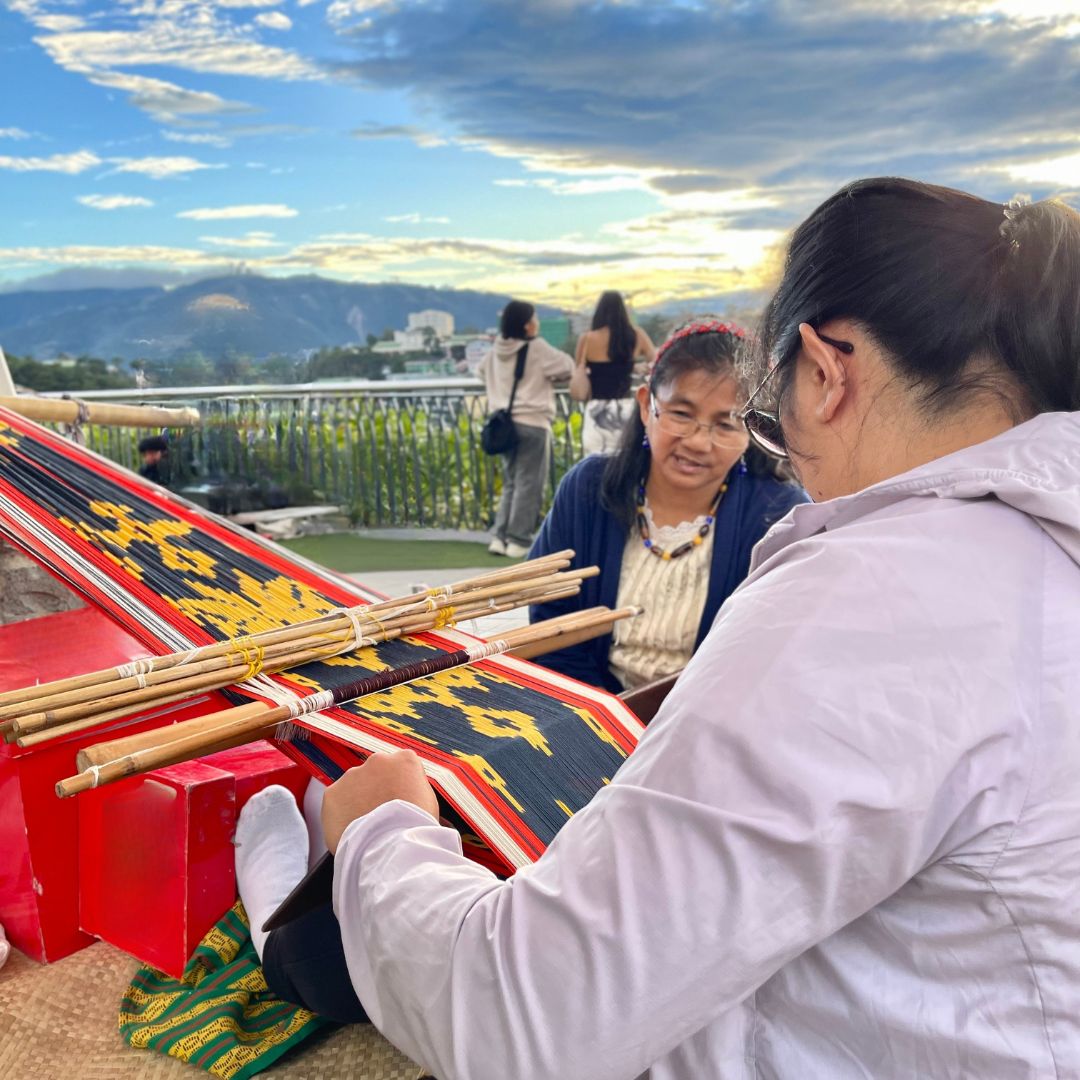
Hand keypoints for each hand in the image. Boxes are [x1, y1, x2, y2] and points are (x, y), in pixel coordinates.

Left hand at [322, 750, 438, 853]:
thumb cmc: (416, 828)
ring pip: (354, 787)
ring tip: (367, 827)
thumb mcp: (428, 801)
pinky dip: (341, 815)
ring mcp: (353, 775)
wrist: (391, 847)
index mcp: (405, 759)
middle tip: (381, 815)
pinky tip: (353, 830)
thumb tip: (406, 792)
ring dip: (358, 801)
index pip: (400, 767)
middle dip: (376, 791)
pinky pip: (336, 803)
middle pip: (376, 774)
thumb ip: (413, 787)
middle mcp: (377, 760)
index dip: (399, 787)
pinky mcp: (332, 792)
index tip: (399, 802)